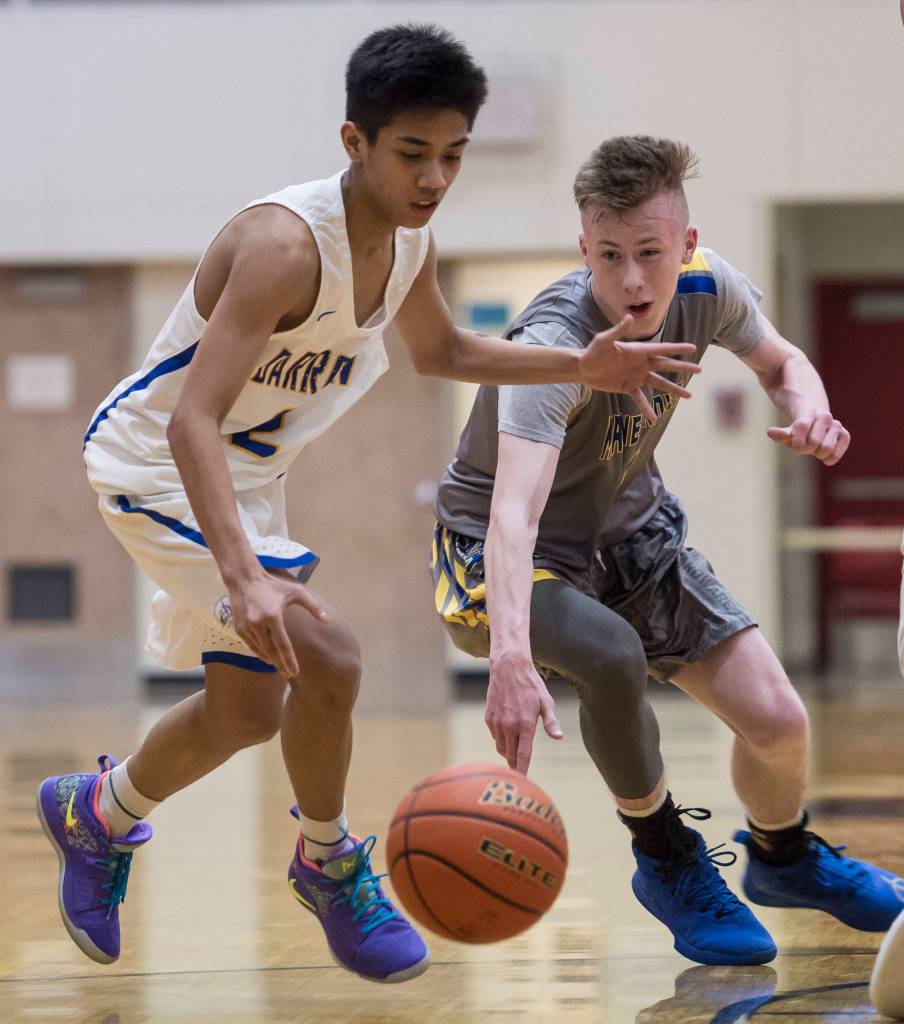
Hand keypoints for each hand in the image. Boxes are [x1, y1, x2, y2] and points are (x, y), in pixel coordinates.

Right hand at [228, 572, 327, 677]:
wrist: (244, 579)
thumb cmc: (273, 585)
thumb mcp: (296, 592)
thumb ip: (313, 606)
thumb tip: (327, 621)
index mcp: (272, 616)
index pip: (283, 645)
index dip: (289, 660)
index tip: (295, 672)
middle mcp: (257, 624)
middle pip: (271, 651)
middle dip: (280, 665)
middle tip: (288, 675)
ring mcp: (246, 627)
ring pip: (260, 650)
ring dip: (270, 659)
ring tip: (279, 666)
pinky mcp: (239, 628)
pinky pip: (251, 645)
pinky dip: (259, 652)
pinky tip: (267, 656)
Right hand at [485, 650, 561, 773]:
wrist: (508, 668)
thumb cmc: (531, 684)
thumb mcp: (546, 701)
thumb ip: (551, 722)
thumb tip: (558, 737)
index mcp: (525, 724)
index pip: (523, 755)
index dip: (523, 770)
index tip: (524, 783)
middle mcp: (509, 725)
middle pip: (509, 756)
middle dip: (515, 765)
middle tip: (521, 769)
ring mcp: (497, 722)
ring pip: (500, 748)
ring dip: (507, 752)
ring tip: (515, 749)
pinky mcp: (489, 718)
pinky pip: (494, 736)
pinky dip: (500, 738)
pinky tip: (508, 731)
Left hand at [579, 314, 701, 420]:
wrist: (583, 367)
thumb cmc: (593, 351)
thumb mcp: (604, 340)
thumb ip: (618, 330)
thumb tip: (630, 317)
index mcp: (638, 350)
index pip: (662, 349)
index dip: (678, 349)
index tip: (693, 348)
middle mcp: (641, 363)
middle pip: (666, 366)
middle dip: (683, 367)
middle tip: (700, 369)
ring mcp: (636, 376)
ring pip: (659, 383)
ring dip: (674, 389)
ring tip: (689, 395)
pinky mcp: (628, 387)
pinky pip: (641, 399)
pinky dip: (647, 409)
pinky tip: (654, 419)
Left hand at [767, 410, 849, 464]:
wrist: (817, 427)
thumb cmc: (800, 433)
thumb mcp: (789, 434)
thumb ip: (781, 434)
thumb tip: (770, 432)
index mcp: (809, 413)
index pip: (802, 426)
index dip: (797, 442)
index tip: (796, 451)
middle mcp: (824, 416)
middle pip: (814, 441)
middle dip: (808, 449)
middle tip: (806, 449)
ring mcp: (836, 425)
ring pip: (827, 447)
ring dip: (819, 454)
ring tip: (816, 451)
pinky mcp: (844, 434)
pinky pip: (839, 449)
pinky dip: (832, 458)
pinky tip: (826, 459)